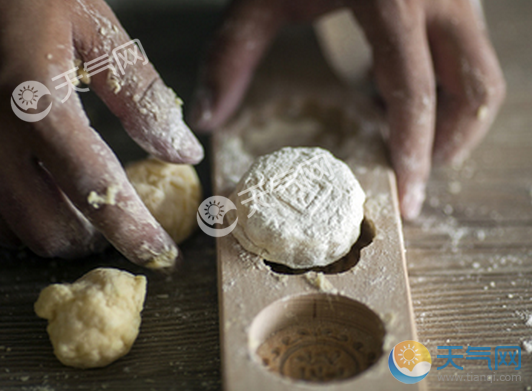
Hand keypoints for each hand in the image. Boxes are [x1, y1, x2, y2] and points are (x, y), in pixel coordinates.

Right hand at [0, 0, 203, 267]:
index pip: (96, 188)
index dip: (133, 232)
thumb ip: (141, 96)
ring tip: (88, 207)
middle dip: (95, 239)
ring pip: (15, 231)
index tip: (163, 256)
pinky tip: (47, 191)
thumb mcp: (96, 32)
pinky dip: (27, 217)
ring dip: (60, 232)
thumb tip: (183, 152)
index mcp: (36, 103)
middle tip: (123, 222)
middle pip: (49, 228)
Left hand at [190, 0, 505, 218]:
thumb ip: (232, 56)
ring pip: (480, 75)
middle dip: (448, 145)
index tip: (408, 198)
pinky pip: (467, 56)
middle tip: (412, 178)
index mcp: (394, 1)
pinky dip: (442, 90)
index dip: (414, 152)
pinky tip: (391, 96)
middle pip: (474, 91)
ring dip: (452, 121)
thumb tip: (209, 119)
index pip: (415, 93)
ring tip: (402, 142)